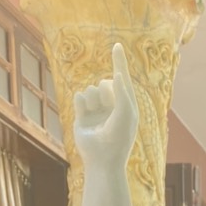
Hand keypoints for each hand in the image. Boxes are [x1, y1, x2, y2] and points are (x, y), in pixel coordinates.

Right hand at [73, 42, 138, 165]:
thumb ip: (122, 92)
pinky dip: (82, 103)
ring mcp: (97, 110)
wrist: (102, 159)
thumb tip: (116, 75)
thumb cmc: (119, 138)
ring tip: (97, 116)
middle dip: (105, 92)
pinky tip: (85, 114)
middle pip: (104, 83)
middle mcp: (112, 106)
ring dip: (94, 100)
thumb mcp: (125, 113)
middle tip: (109, 109)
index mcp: (126, 104)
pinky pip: (79, 96)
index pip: (123, 78)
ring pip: (91, 89)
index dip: (120, 62)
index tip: (117, 46)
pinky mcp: (83, 115)